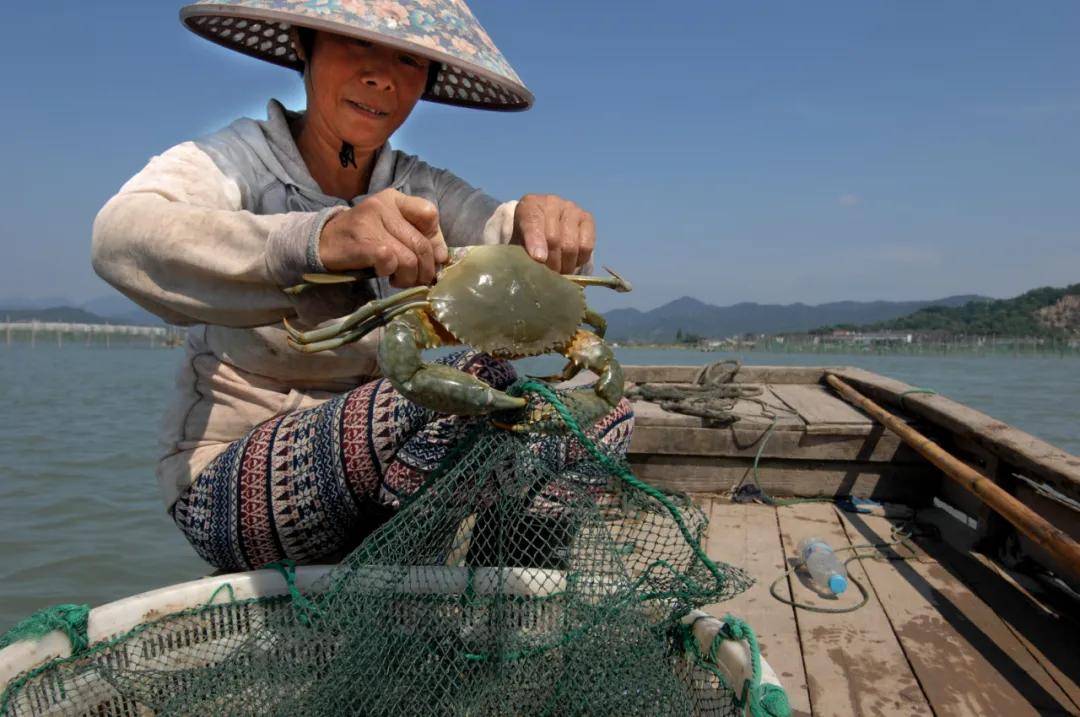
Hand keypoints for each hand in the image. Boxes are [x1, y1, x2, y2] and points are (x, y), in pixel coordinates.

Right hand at [318, 188, 448, 287]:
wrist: (322, 242)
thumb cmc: (363, 238)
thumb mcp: (392, 230)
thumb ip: (418, 237)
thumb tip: (442, 257)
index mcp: (394, 199)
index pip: (429, 214)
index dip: (436, 241)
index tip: (431, 257)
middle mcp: (383, 205)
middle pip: (421, 243)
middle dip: (426, 269)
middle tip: (420, 280)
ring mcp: (370, 221)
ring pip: (409, 257)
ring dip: (410, 277)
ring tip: (400, 280)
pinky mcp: (361, 241)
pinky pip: (390, 261)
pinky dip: (392, 274)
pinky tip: (384, 274)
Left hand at [510, 194, 595, 273]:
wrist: (544, 227)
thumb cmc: (527, 238)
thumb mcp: (519, 242)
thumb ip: (524, 250)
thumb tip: (539, 261)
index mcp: (530, 205)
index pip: (532, 222)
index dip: (535, 241)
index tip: (538, 259)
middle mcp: (552, 202)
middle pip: (554, 238)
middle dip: (550, 262)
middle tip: (548, 275)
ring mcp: (572, 209)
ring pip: (571, 245)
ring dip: (565, 265)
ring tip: (559, 272)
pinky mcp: (587, 219)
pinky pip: (586, 247)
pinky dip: (579, 261)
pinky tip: (571, 263)